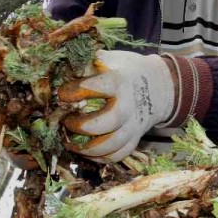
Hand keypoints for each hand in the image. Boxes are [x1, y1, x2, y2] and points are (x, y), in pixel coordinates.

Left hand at [58, 50, 174, 162]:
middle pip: (108, 122)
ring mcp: (133, 125)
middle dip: (82, 126)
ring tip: (70, 142)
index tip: (63, 93)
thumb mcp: (109, 59)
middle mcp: (128, 105)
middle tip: (66, 121)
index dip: (76, 91)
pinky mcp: (134, 139)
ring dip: (87, 148)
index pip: (98, 87)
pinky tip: (85, 151)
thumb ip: (86, 65)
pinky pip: (118, 155)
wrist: (158, 85)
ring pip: (112, 144)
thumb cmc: (125, 71)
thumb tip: (59, 71)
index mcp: (120, 81)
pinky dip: (99, 158)